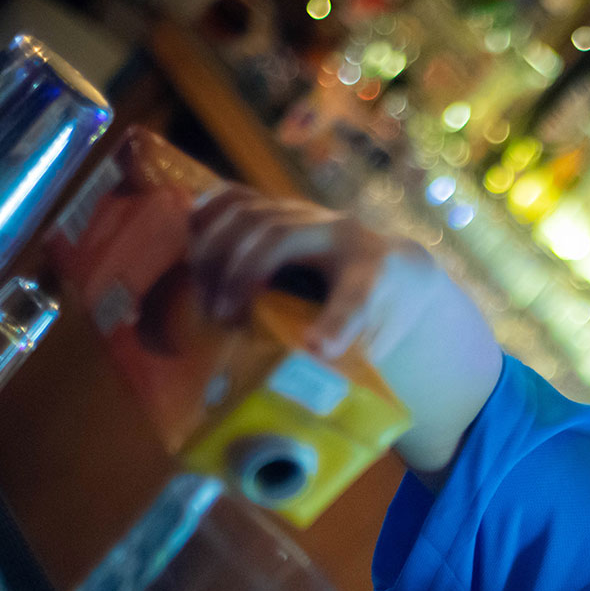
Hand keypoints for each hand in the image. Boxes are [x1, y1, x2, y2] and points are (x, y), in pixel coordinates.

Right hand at [185, 184, 424, 357]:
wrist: (395, 269)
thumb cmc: (380, 315)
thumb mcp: (375, 341)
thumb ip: (347, 359)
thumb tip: (306, 392)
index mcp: (374, 273)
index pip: (358, 296)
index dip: (336, 323)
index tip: (317, 349)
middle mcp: (340, 232)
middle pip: (277, 237)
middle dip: (239, 276)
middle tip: (222, 320)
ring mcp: (306, 214)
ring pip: (249, 214)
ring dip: (215, 254)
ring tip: (209, 300)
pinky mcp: (280, 208)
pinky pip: (234, 198)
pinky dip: (206, 219)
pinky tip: (194, 252)